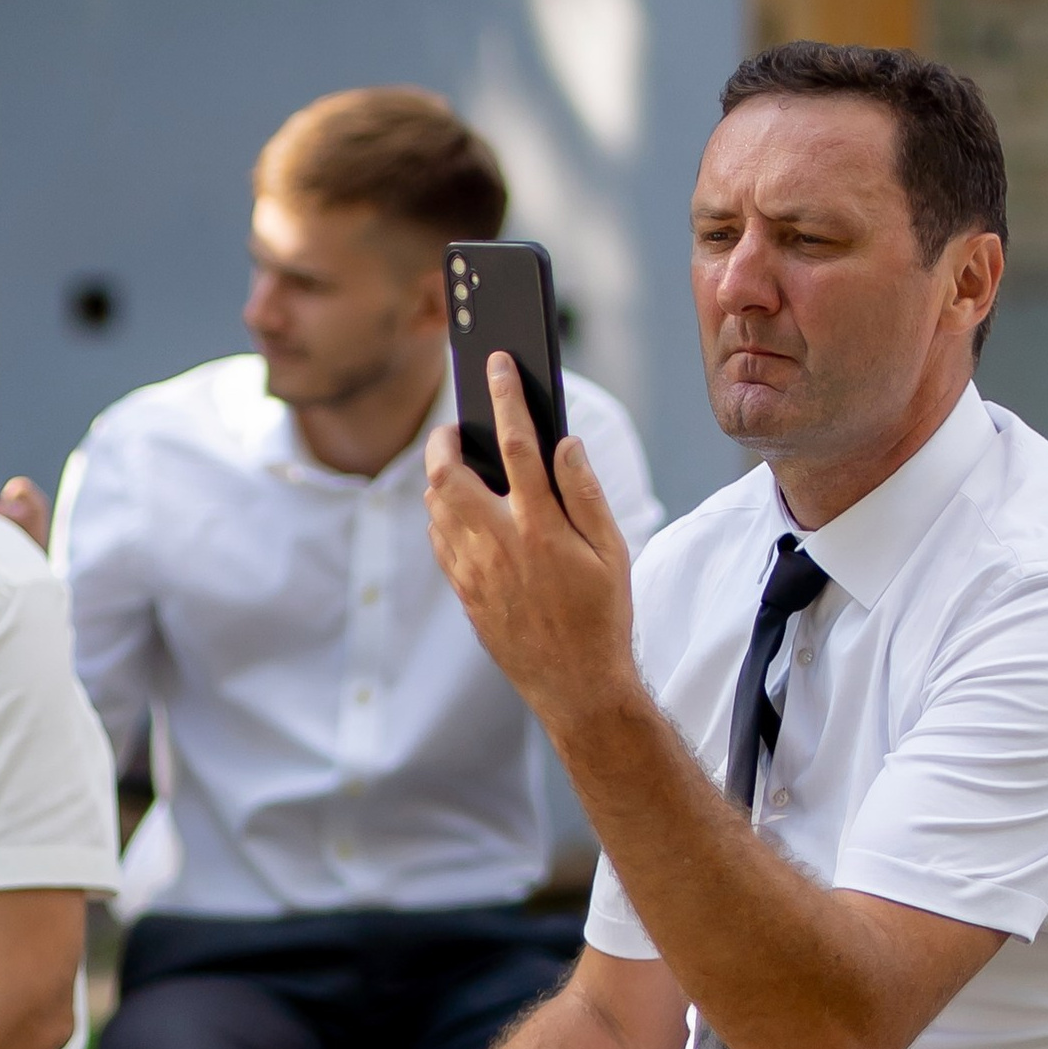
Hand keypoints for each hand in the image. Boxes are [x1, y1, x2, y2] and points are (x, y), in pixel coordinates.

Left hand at [424, 360, 639, 751]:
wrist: (575, 686)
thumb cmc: (602, 615)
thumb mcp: (612, 551)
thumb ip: (585, 492)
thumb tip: (564, 443)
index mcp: (541, 525)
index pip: (516, 443)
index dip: (505, 396)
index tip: (498, 363)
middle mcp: (498, 543)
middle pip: (448, 472)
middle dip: (445, 439)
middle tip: (456, 426)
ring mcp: (473, 569)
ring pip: (435, 505)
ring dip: (441, 476)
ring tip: (461, 465)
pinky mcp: (462, 591)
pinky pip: (438, 538)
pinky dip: (442, 514)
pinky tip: (462, 511)